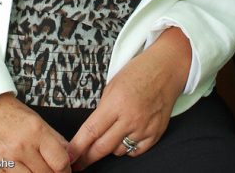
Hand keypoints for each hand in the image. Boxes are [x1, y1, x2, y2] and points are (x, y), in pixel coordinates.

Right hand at [0, 92, 71, 172]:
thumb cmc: (7, 112)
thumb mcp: (35, 119)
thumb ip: (54, 138)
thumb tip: (70, 155)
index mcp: (36, 130)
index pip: (60, 161)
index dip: (66, 170)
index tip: (64, 171)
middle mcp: (21, 145)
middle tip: (48, 170)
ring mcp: (5, 158)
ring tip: (33, 170)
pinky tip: (19, 171)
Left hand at [67, 27, 191, 168]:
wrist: (165, 70)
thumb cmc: (137, 73)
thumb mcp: (112, 85)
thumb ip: (103, 109)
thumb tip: (92, 131)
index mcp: (115, 102)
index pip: (91, 131)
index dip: (78, 147)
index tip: (69, 156)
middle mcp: (130, 118)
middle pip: (103, 147)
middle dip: (88, 157)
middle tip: (78, 164)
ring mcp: (144, 128)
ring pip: (119, 151)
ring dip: (110, 147)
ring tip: (110, 134)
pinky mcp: (155, 134)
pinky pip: (136, 151)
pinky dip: (128, 147)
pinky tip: (126, 136)